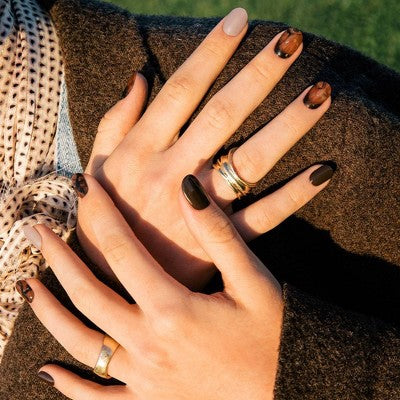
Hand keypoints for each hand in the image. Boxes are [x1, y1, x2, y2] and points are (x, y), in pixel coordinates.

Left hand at [19, 173, 283, 399]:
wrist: (291, 389)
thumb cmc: (275, 334)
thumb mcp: (252, 279)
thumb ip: (217, 234)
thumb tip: (188, 188)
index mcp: (174, 310)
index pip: (122, 251)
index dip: (99, 214)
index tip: (82, 186)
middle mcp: (150, 345)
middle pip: (89, 294)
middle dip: (59, 257)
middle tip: (36, 229)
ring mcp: (145, 380)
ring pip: (82, 344)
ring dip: (50, 313)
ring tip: (26, 288)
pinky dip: (70, 387)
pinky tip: (49, 371)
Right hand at [81, 8, 331, 289]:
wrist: (112, 284)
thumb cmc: (104, 220)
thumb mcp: (96, 169)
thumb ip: (113, 123)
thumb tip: (139, 77)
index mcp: (140, 151)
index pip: (182, 91)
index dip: (211, 53)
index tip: (240, 21)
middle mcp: (172, 173)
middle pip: (223, 116)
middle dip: (258, 75)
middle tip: (292, 41)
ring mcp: (200, 210)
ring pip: (250, 160)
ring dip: (288, 126)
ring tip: (321, 94)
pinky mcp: (221, 243)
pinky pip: (263, 217)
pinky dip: (295, 195)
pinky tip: (323, 171)